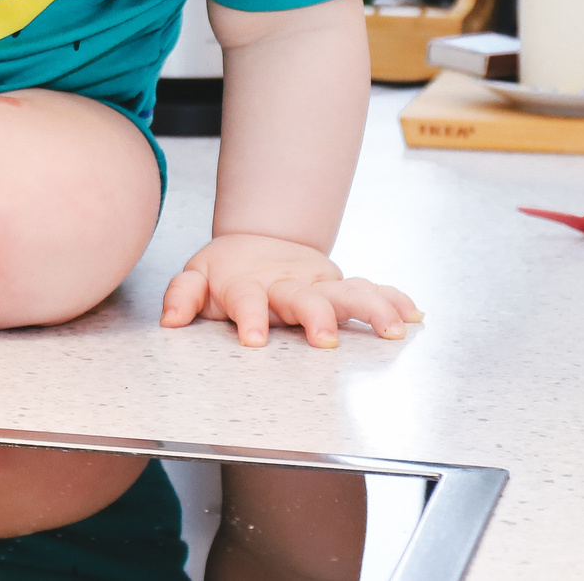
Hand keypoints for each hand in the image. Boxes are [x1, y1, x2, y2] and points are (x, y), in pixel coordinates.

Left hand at [159, 233, 420, 347]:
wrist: (256, 244)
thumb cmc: (225, 273)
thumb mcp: (196, 279)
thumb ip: (182, 296)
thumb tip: (170, 319)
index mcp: (246, 286)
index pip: (246, 300)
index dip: (250, 318)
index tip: (255, 340)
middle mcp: (286, 285)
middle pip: (303, 298)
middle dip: (315, 316)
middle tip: (325, 338)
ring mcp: (316, 284)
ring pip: (345, 293)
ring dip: (369, 308)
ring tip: (392, 327)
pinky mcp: (339, 286)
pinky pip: (371, 291)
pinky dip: (392, 300)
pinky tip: (413, 314)